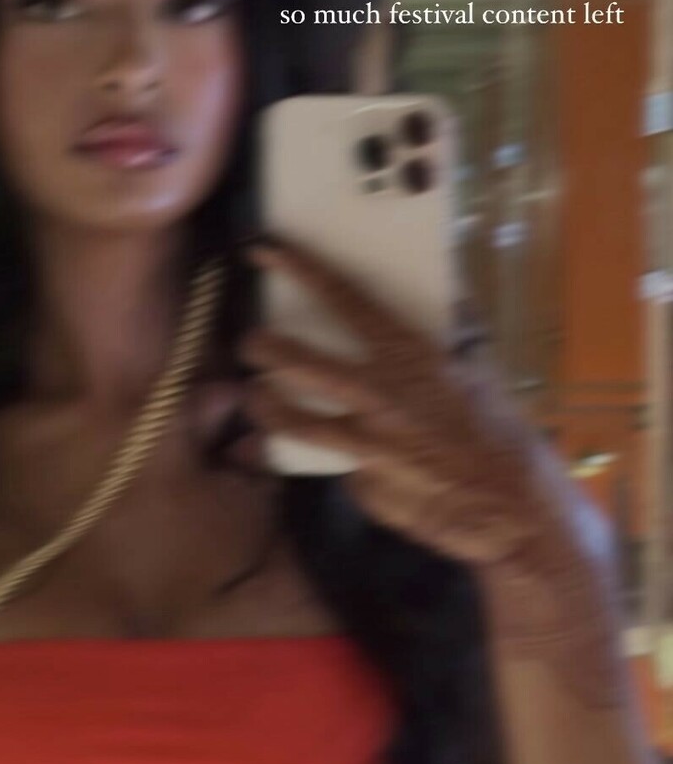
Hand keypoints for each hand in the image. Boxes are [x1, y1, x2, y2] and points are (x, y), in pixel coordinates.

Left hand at [237, 236, 561, 569]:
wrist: (513, 511)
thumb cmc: (502, 435)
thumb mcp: (478, 373)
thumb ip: (453, 336)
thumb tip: (449, 294)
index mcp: (411, 356)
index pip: (347, 300)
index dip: (302, 270)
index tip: (265, 252)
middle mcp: (380, 395)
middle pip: (299, 361)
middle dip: (264, 347)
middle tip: (250, 344)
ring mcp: (365, 444)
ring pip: (293, 420)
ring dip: (265, 407)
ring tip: (256, 399)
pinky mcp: (362, 485)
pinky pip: (338, 467)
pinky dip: (337, 461)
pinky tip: (343, 463)